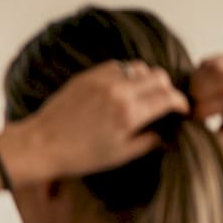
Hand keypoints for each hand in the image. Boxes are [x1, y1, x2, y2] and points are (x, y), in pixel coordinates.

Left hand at [6, 59, 189, 182]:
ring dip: (146, 79)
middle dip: (166, 89)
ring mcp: (102, 80)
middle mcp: (118, 91)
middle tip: (163, 103)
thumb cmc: (80, 156)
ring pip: (139, 67)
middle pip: (158, 76)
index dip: (181, 103)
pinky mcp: (88, 76)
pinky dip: (126, 75)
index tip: (182, 110)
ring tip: (143, 96)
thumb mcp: (120, 154)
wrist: (41, 145)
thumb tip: (168, 132)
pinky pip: (117, 66)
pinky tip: (122, 90)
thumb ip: (150, 140)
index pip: (169, 97)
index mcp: (129, 112)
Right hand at [190, 53, 222, 150]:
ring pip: (219, 66)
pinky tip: (198, 82)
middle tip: (188, 103)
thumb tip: (194, 133)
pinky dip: (202, 69)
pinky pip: (218, 59)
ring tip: (191, 93)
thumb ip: (217, 140)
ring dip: (198, 79)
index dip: (206, 107)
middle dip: (199, 91)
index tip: (193, 117)